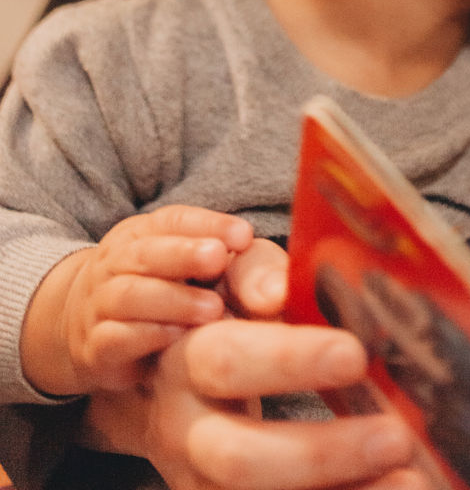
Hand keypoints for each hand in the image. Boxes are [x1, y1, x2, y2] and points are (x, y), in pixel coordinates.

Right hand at [22, 205, 253, 394]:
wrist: (88, 328)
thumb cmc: (165, 291)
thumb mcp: (197, 270)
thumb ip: (239, 268)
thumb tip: (281, 288)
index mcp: (143, 234)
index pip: (174, 220)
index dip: (209, 224)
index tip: (244, 236)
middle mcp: (117, 263)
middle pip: (146, 252)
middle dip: (184, 254)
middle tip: (219, 259)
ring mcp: (101, 304)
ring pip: (130, 295)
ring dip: (173, 300)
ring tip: (213, 309)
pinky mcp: (97, 348)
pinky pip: (115, 338)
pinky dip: (147, 336)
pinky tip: (178, 338)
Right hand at [84, 239, 429, 489]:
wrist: (183, 389)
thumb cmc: (227, 319)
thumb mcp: (231, 282)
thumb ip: (254, 274)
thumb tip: (276, 291)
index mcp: (185, 364)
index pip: (228, 362)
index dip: (289, 359)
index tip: (355, 354)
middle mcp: (185, 434)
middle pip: (239, 458)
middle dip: (321, 453)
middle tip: (396, 436)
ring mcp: (203, 483)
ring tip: (410, 478)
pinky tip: (397, 488)